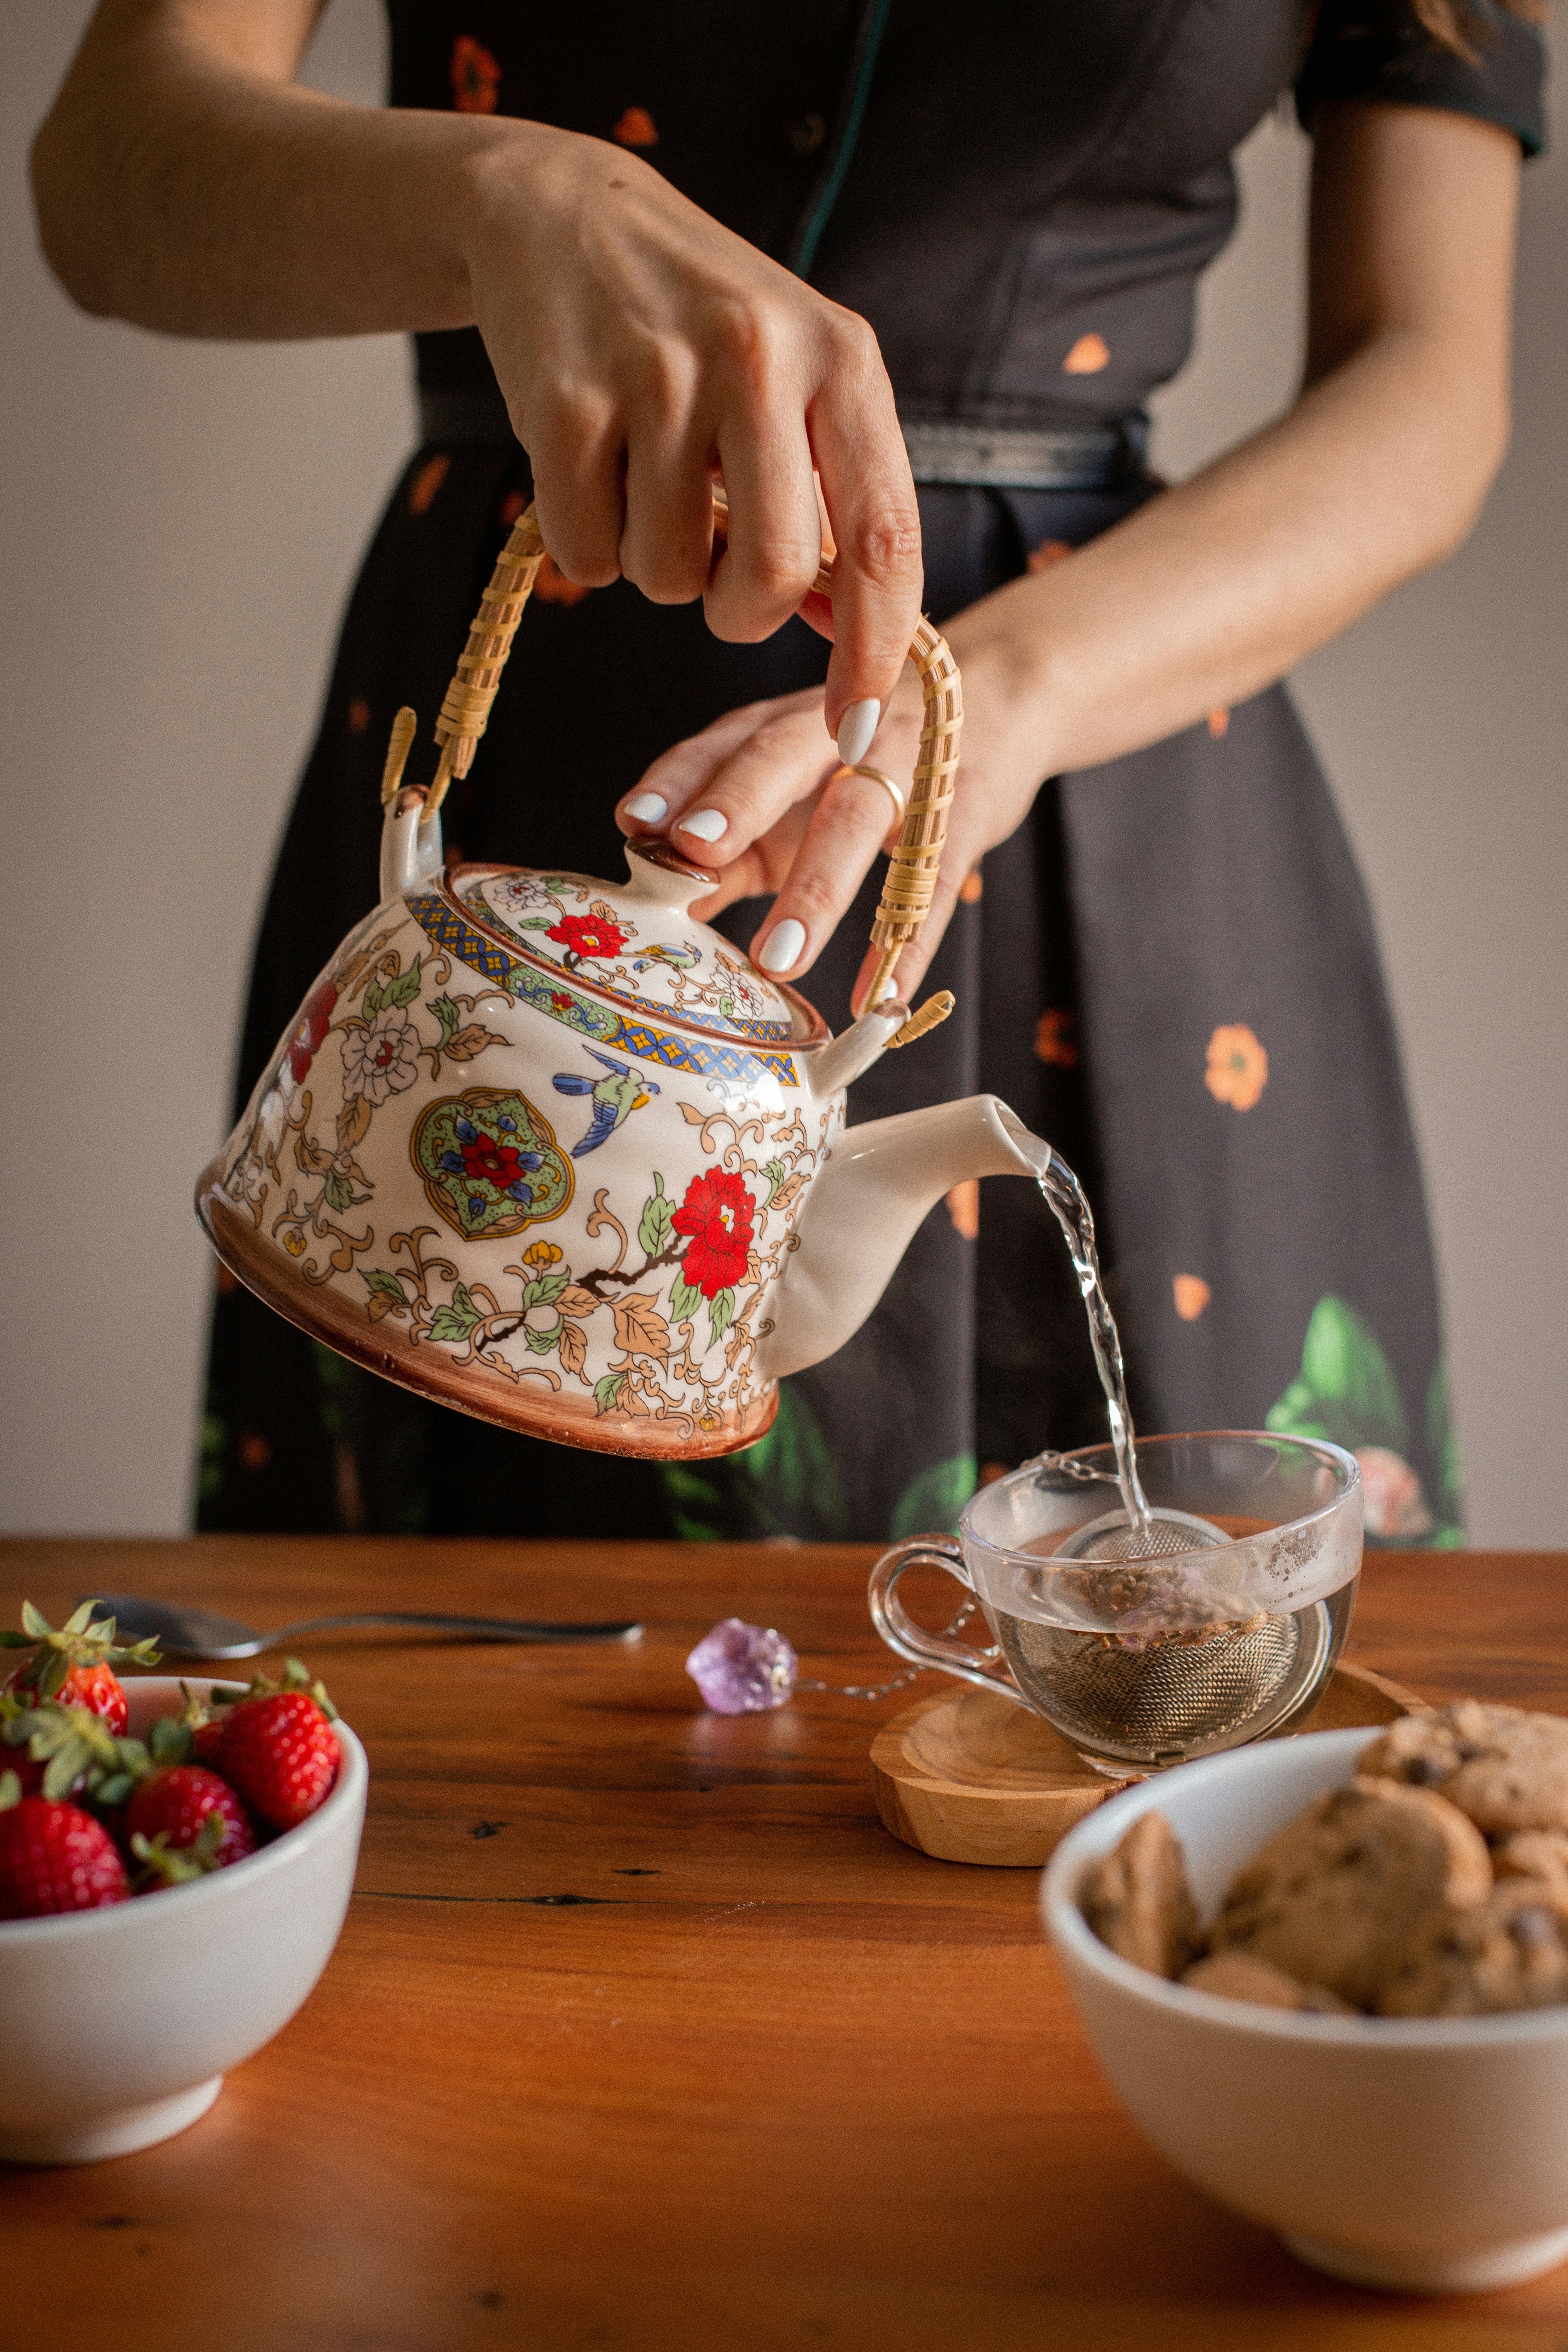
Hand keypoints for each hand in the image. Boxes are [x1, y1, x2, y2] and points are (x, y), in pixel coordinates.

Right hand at [460, 124, 921, 744]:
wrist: (565, 214)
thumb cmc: (701, 324)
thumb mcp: (795, 377)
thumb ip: (831, 492)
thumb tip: (844, 624)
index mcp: (841, 362)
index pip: (884, 541)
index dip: (873, 650)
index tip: (856, 730)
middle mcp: (759, 361)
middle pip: (771, 576)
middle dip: (738, 612)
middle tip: (715, 579)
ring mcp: (657, 377)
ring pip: (667, 576)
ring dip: (653, 568)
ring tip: (646, 484)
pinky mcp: (566, 402)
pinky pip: (584, 554)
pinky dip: (586, 546)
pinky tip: (592, 472)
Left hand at [616, 605, 1056, 1014]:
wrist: (999, 698)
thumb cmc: (871, 758)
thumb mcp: (796, 787)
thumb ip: (730, 843)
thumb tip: (657, 906)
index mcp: (786, 725)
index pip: (722, 744)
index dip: (679, 779)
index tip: (634, 820)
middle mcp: (839, 731)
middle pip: (782, 756)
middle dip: (736, 802)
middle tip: (694, 851)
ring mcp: (908, 764)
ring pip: (856, 819)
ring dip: (816, 890)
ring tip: (777, 958)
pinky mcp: (966, 809)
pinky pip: (934, 879)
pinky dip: (908, 941)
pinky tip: (878, 994)